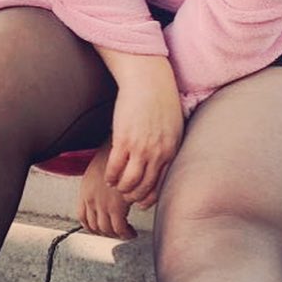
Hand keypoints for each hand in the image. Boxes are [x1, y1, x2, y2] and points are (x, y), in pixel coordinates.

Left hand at [78, 144, 136, 238]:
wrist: (119, 149)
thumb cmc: (113, 155)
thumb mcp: (99, 170)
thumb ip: (99, 185)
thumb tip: (105, 194)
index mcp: (85, 191)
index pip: (83, 217)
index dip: (91, 227)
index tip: (100, 229)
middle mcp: (91, 200)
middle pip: (94, 226)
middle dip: (106, 233)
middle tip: (116, 233)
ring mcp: (103, 204)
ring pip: (106, 230)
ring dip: (116, 235)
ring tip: (125, 233)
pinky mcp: (116, 206)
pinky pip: (120, 228)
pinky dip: (126, 234)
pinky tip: (131, 232)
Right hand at [96, 53, 183, 207]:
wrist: (149, 80)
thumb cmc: (161, 98)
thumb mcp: (174, 125)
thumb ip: (169, 144)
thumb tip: (164, 158)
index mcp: (171, 150)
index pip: (161, 184)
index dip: (149, 197)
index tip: (141, 201)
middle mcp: (158, 153)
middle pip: (144, 187)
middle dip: (133, 196)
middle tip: (126, 196)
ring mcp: (140, 148)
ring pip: (129, 182)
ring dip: (120, 188)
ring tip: (115, 186)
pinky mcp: (123, 140)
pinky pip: (114, 168)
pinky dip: (110, 176)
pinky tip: (107, 176)